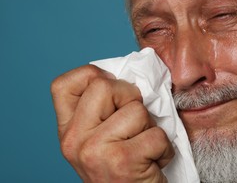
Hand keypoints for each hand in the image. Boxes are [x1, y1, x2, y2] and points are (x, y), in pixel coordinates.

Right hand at [51, 65, 173, 181]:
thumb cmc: (121, 169)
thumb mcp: (99, 139)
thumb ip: (102, 110)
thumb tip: (131, 74)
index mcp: (67, 130)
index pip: (64, 84)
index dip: (93, 77)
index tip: (113, 94)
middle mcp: (73, 139)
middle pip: (103, 85)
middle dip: (130, 98)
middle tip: (134, 123)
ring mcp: (94, 151)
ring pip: (136, 109)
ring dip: (150, 127)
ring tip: (143, 146)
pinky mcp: (122, 162)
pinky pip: (156, 134)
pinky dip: (164, 148)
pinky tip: (154, 161)